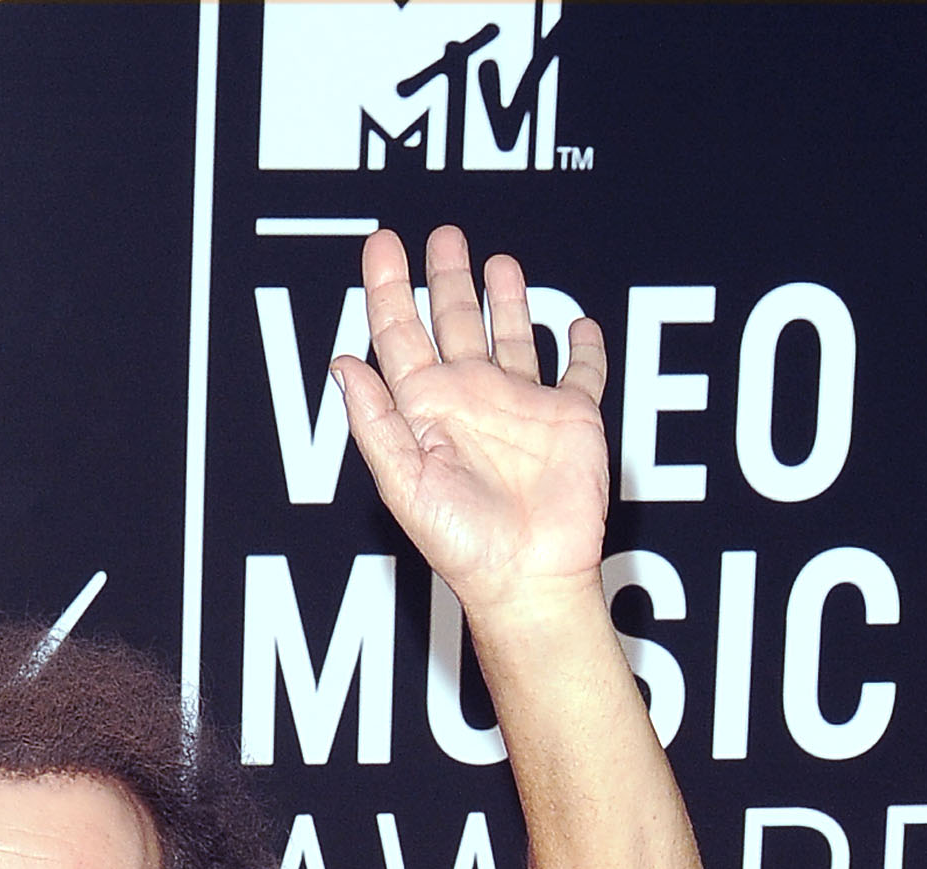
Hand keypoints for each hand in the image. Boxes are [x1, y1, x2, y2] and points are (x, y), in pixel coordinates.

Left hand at [331, 229, 608, 624]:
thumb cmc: (463, 544)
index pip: (399, 335)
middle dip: (445, 279)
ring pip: (511, 336)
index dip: (387, 288)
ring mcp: (522, 406)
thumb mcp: (404, 481)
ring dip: (503, 300)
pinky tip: (578, 327)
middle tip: (442, 236)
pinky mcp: (570, 417)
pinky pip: (582, 372)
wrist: (527, 575)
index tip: (382, 244)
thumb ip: (375, 422)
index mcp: (428, 410)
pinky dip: (583, 347)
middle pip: (453, 323)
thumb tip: (342, 365)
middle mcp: (472, 401)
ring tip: (496, 262)